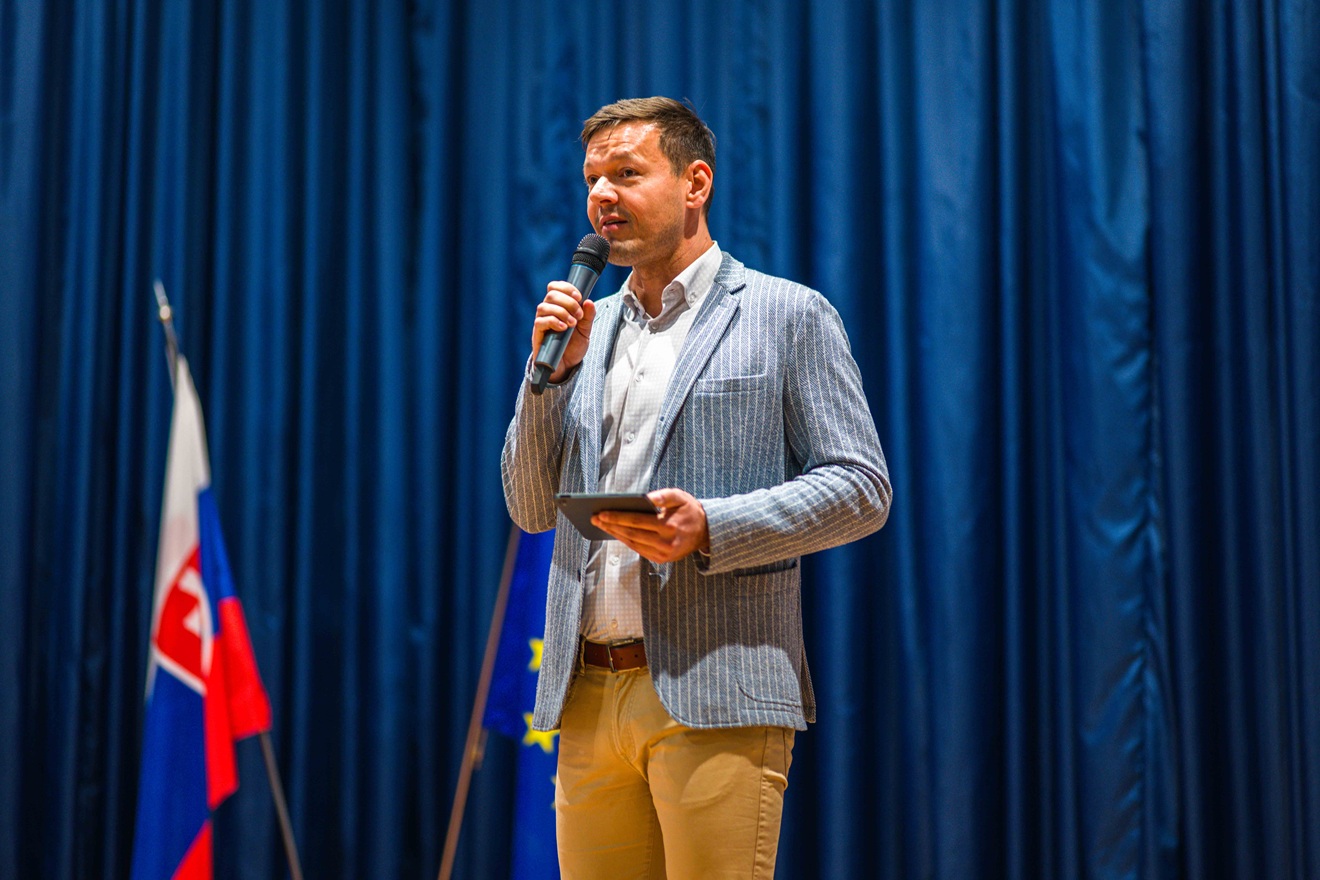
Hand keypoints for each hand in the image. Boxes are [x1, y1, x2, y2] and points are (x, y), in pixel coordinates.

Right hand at [531, 281, 596, 382]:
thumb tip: (589, 302)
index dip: (566, 288)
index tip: (579, 296)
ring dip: (561, 312)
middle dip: (568, 302)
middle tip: (579, 315)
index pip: (555, 287)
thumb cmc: (573, 346)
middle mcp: (548, 312)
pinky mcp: (537, 334)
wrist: (567, 365)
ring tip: (572, 323)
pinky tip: (563, 328)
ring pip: (544, 306)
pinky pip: (540, 322)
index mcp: (558, 306)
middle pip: (551, 294)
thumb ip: (588, 316)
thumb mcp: (585, 330)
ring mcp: (541, 322)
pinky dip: (553, 321)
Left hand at [592, 488, 709, 563]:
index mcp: (669, 526)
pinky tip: (616, 533)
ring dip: (615, 534)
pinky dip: (626, 541)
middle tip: (594, 518)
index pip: (637, 522)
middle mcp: (665, 543)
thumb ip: (664, 495)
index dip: (617, 518)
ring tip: (601, 525)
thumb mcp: (680, 497)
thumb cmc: (690, 510)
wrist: (706, 531)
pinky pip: (639, 550)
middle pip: (631, 534)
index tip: (601, 513)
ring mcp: (663, 554)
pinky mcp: (662, 559)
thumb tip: (646, 497)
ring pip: (633, 543)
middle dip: (611, 526)